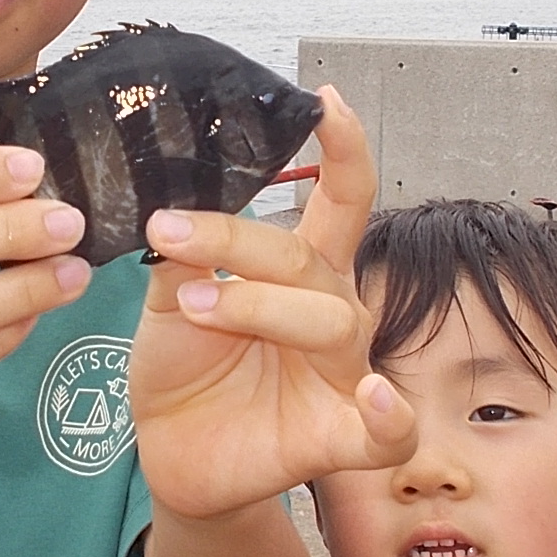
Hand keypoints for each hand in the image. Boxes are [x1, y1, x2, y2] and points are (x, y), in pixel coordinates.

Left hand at [128, 87, 416, 520]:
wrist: (173, 455)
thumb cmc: (184, 369)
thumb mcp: (170, 301)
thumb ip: (183, 256)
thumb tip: (171, 203)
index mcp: (302, 270)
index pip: (341, 200)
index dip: (343, 150)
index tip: (323, 101)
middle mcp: (334, 313)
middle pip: (310, 259)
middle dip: (239, 242)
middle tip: (167, 232)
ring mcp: (344, 376)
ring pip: (330, 323)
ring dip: (259, 305)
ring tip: (194, 305)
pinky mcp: (342, 438)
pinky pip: (388, 432)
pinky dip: (389, 413)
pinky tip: (375, 394)